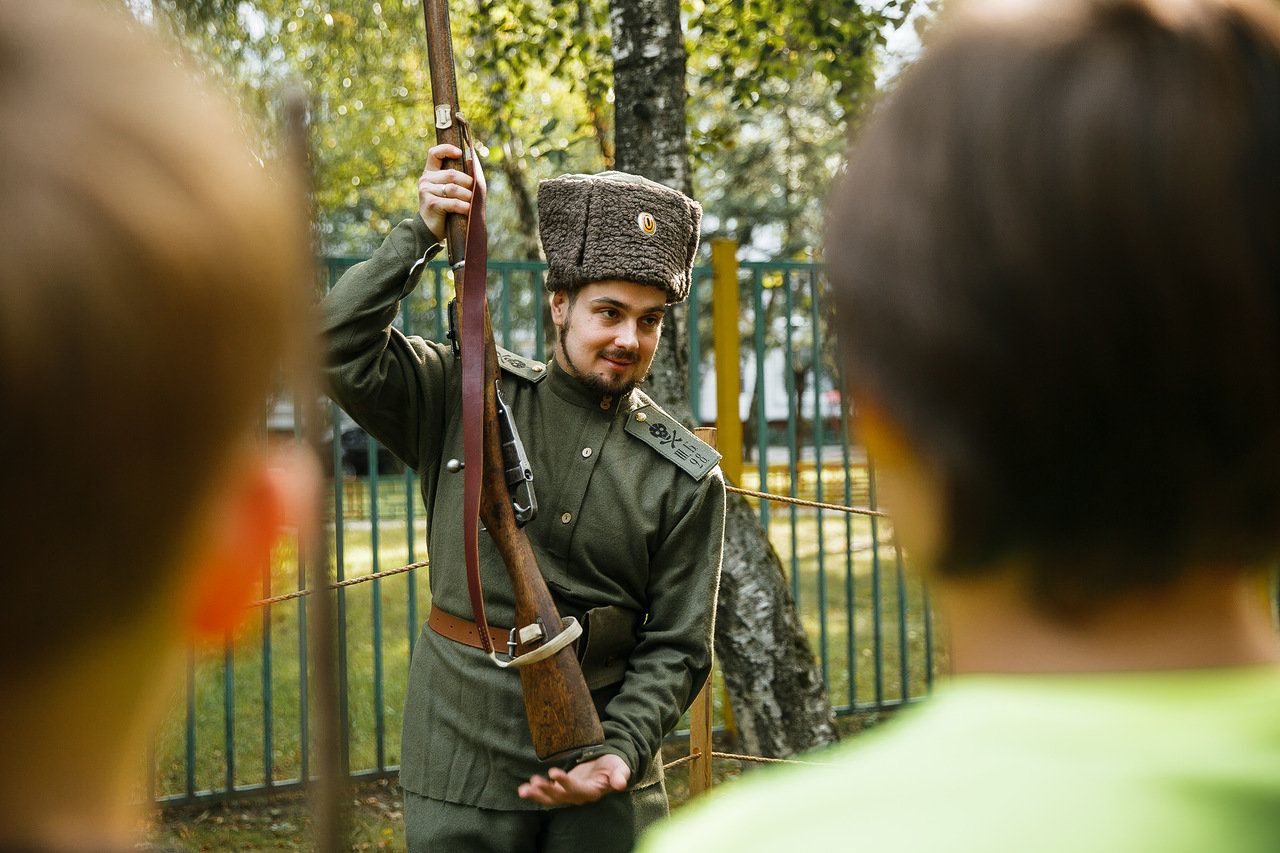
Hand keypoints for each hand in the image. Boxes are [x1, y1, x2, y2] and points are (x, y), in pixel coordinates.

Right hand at [417, 143, 473, 241]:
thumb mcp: (449, 191)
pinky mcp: (431, 203)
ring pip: (454, 188)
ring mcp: (426, 191)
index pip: (434, 153)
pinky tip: (468, 210)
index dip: (446, 149)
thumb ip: (457, 177)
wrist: (431, 230)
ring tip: (472, 202)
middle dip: (467, 182)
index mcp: (430, 173)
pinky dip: (464, 206)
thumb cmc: (444, 209)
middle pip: (451, 174)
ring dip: (468, 195)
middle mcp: (425, 180)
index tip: (460, 153)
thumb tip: (472, 161)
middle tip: (475, 191)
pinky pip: (453, 202)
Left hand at [516, 753, 630, 806]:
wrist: (607, 767)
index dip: (566, 783)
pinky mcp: (562, 790)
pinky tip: (523, 789)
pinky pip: (547, 794)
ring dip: (537, 795)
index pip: (577, 789)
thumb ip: (620, 774)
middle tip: (534, 782)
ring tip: (524, 790)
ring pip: (551, 799)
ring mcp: (569, 794)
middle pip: (561, 796)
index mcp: (592, 791)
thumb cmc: (614, 765)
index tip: (554, 772)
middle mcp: (579, 796)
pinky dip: (535, 792)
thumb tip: (621, 783)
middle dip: (547, 790)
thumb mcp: (619, 767)